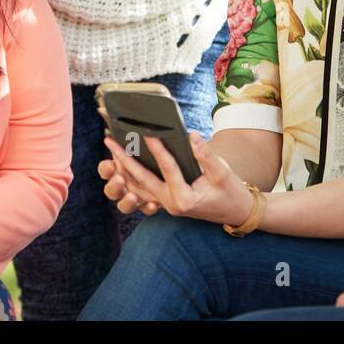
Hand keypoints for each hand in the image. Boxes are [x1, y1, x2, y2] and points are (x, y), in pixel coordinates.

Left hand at [103, 132, 254, 226]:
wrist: (235, 211)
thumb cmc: (230, 191)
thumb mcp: (222, 172)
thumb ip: (206, 155)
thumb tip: (191, 135)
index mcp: (184, 199)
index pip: (168, 170)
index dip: (158, 150)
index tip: (147, 133)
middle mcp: (170, 204)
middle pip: (142, 179)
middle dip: (124, 159)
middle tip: (109, 141)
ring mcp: (165, 204)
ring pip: (139, 185)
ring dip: (124, 167)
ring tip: (111, 149)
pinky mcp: (165, 200)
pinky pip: (144, 188)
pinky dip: (132, 174)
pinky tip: (123, 160)